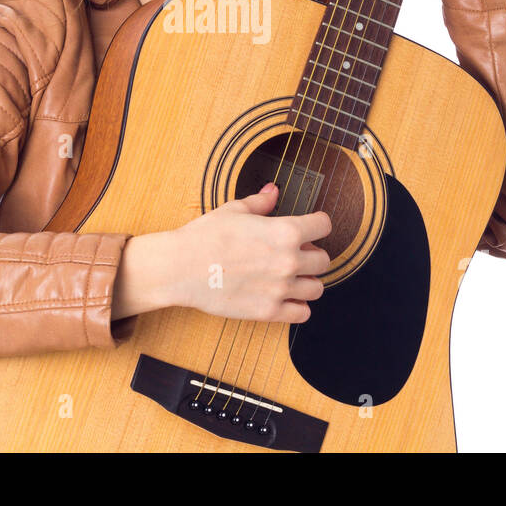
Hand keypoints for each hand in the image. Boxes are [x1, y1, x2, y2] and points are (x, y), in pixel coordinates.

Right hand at [162, 183, 330, 322]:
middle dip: (312, 255)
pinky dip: (298, 306)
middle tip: (295, 254)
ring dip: (307, 282)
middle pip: (324, 260)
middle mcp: (289, 260)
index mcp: (285, 231)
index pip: (324, 225)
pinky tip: (284, 297)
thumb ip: (261, 202)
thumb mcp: (234, 210)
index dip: (317, 224)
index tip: (311, 228)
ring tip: (289, 278)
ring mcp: (281, 288)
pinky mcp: (269, 311)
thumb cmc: (205, 236)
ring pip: (317, 288)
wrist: (181, 267)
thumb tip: (274, 191)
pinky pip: (302, 313)